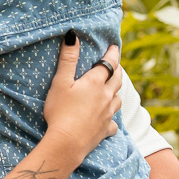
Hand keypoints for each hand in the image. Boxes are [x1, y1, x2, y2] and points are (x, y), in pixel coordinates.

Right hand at [42, 37, 121, 157]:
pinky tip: (108, 120)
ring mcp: (107, 114)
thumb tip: (73, 35)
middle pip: (117, 80)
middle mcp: (106, 96)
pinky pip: (113, 123)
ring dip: (116, 92)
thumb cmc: (60, 111)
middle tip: (115, 65)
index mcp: (95, 83)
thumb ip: (68, 59)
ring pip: (118, 100)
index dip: (112, 53)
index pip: (108, 63)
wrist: (67, 143)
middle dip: (117, 70)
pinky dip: (112, 119)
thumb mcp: (60, 82)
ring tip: (112, 90)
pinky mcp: (105, 130)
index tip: (115, 46)